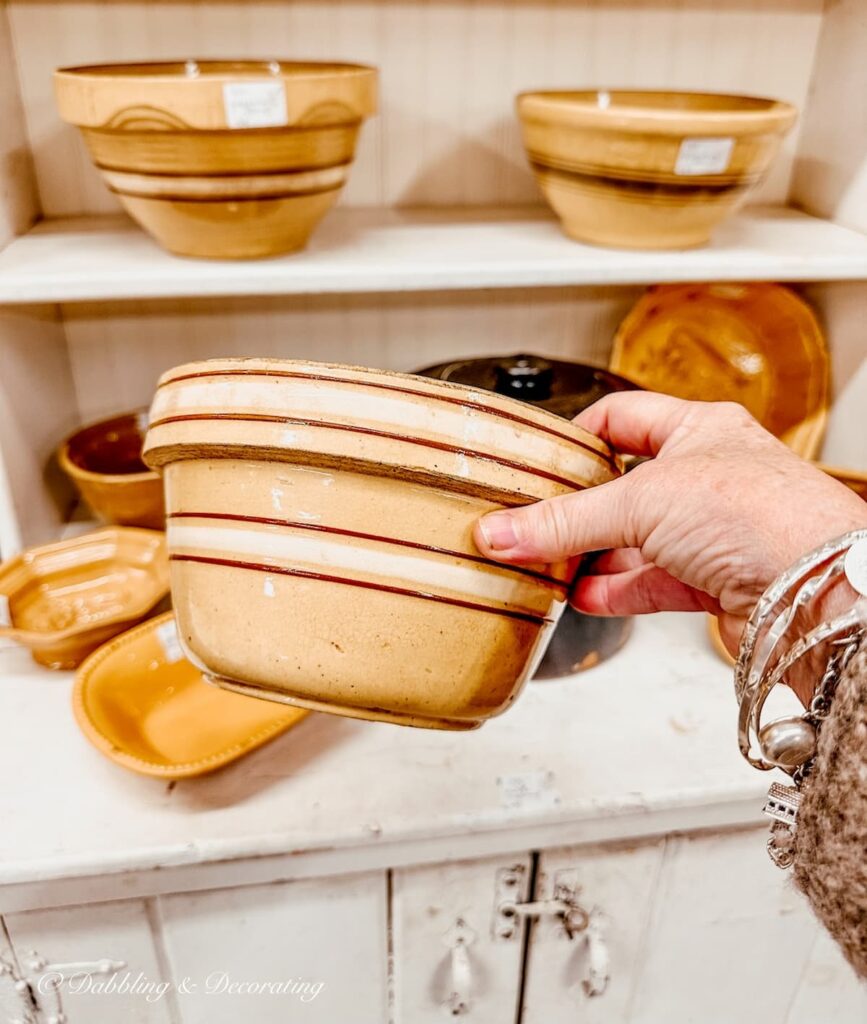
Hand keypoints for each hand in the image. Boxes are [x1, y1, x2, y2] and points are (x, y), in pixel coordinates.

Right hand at [474, 394, 866, 699]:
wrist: (819, 591)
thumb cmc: (760, 514)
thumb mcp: (641, 501)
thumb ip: (565, 521)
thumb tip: (503, 531)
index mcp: (700, 430)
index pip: (625, 417)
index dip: (581, 435)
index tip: (542, 459)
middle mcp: (710, 477)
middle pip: (627, 486)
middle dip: (582, 507)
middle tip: (535, 520)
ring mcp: (715, 531)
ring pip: (639, 540)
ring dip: (595, 556)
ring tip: (549, 564)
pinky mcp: (718, 580)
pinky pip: (654, 582)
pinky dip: (617, 591)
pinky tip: (585, 597)